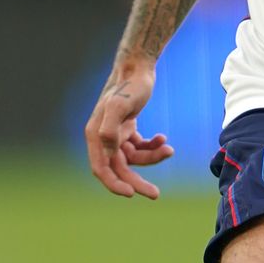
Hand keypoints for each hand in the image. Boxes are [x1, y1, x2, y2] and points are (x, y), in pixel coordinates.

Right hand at [84, 57, 173, 197]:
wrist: (138, 68)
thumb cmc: (130, 86)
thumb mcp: (119, 104)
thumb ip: (110, 127)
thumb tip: (108, 149)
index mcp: (95, 135)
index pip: (101, 168)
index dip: (113, 184)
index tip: (130, 194)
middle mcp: (103, 138)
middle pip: (119, 169)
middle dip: (137, 182)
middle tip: (155, 194)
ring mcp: (116, 134)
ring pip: (134, 158)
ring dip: (152, 157)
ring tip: (168, 149)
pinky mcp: (128, 129)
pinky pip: (141, 148)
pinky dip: (153, 147)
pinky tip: (163, 139)